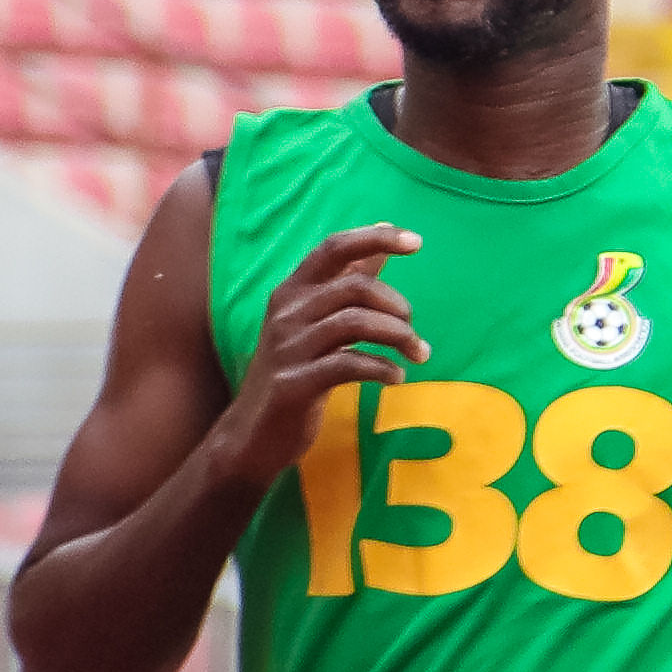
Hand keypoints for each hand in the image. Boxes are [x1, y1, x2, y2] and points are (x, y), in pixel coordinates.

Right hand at [204, 226, 424, 482]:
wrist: (253, 434)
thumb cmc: (295, 370)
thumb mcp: (318, 320)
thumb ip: (350, 279)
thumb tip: (384, 236)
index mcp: (293, 292)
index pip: (333, 248)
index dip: (375, 239)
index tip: (416, 241)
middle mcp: (286, 313)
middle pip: (353, 287)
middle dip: (396, 305)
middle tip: (414, 330)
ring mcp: (288, 348)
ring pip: (355, 323)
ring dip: (398, 337)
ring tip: (417, 355)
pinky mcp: (295, 384)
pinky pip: (349, 364)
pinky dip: (382, 369)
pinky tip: (396, 378)